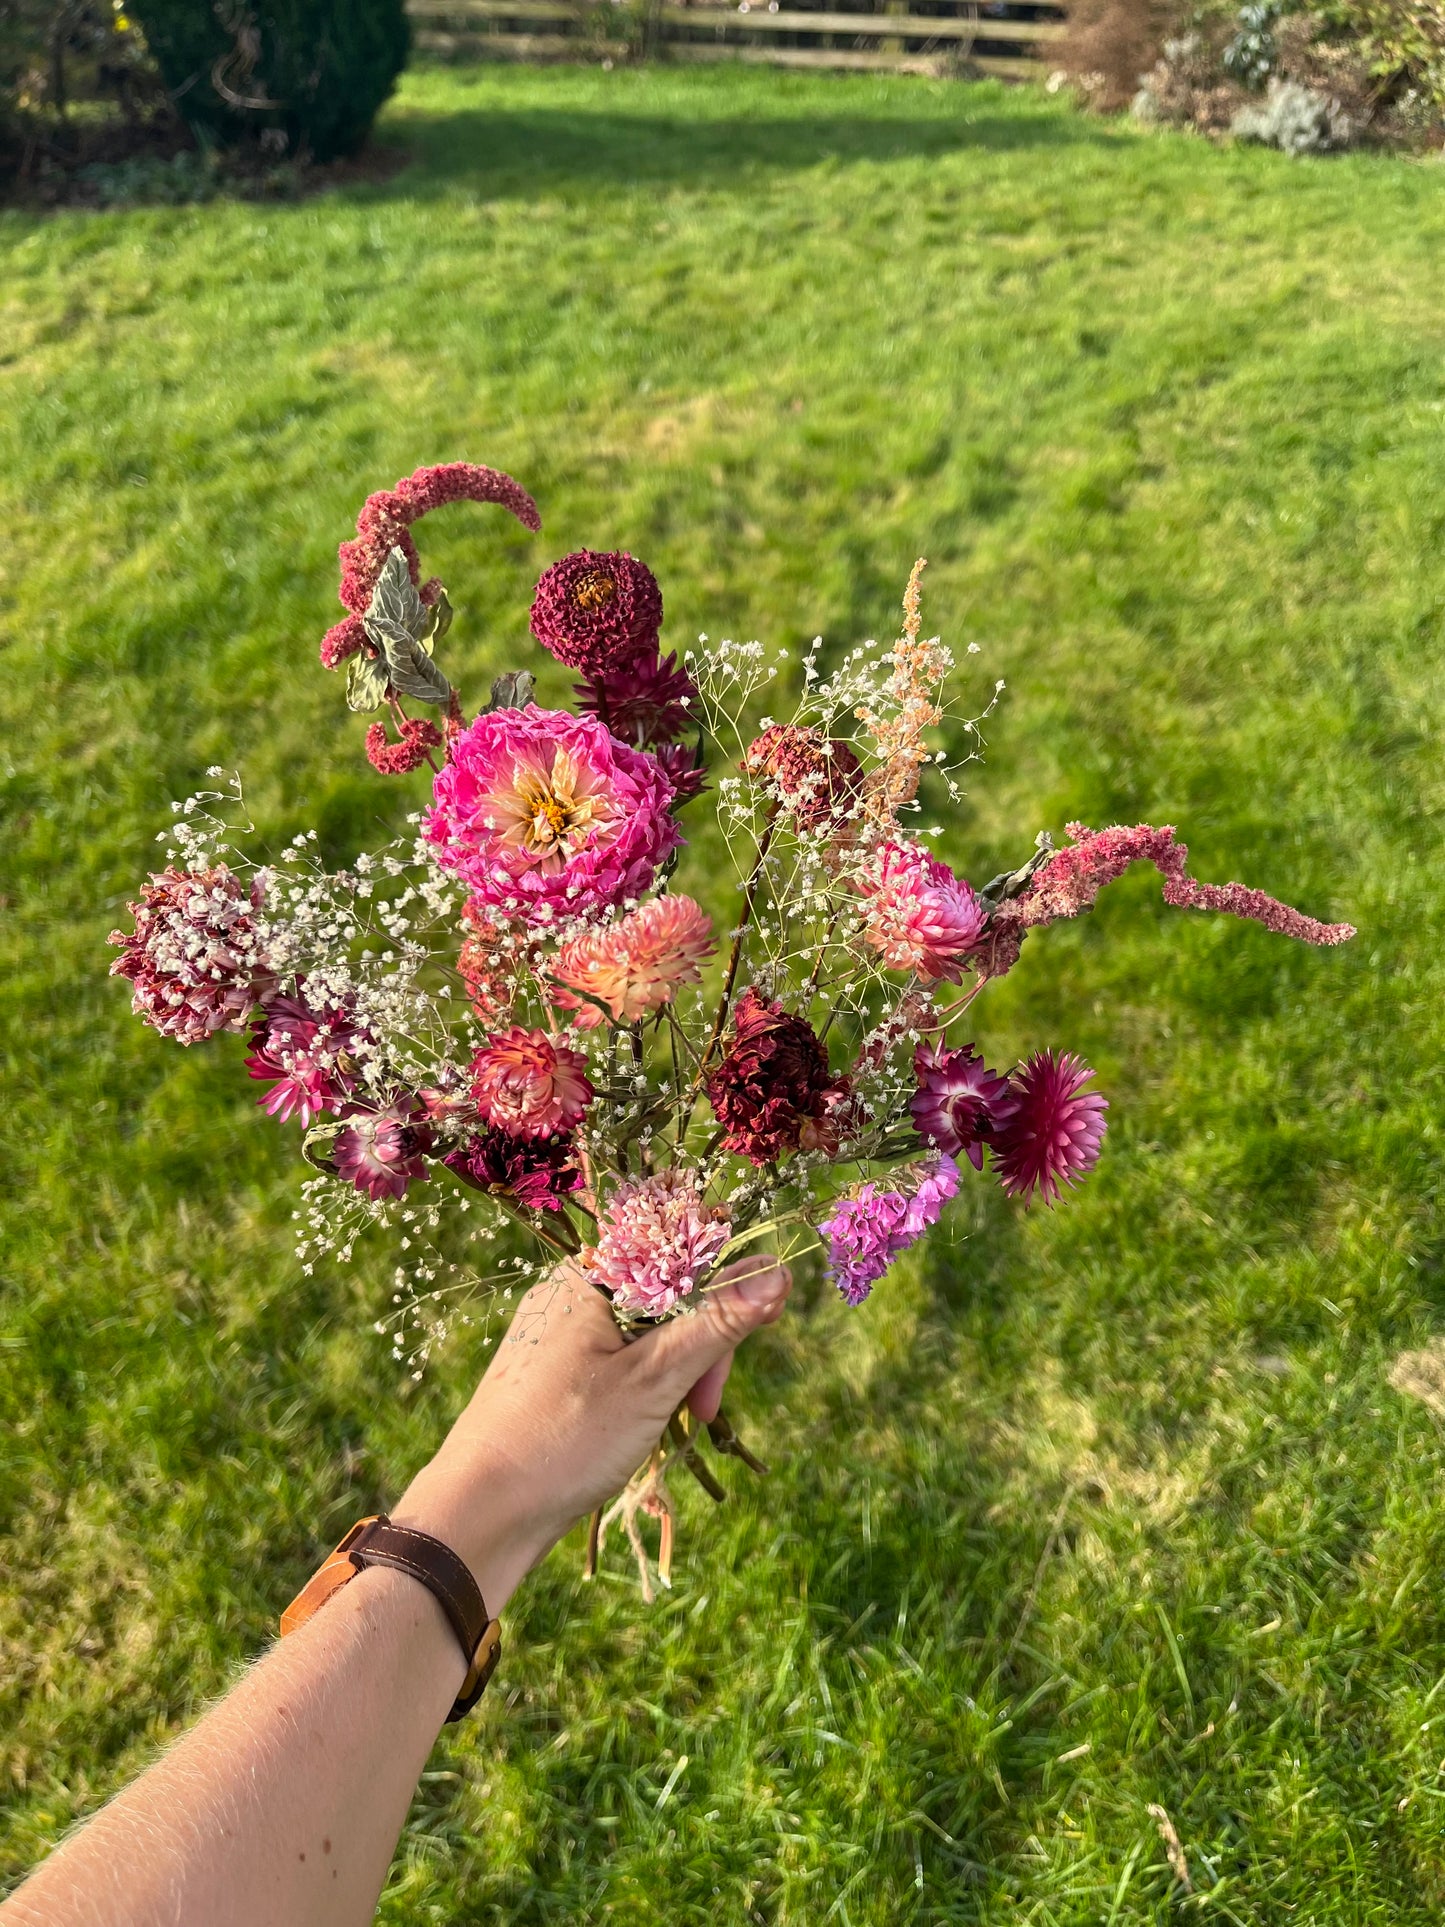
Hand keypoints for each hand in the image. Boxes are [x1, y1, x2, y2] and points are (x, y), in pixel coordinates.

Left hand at [392, 1257, 792, 1612]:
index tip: (758, 1329)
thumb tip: (779, 1272)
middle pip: (668, 1292)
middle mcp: (572, 1289)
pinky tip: (645, 1424)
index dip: (728, 1287)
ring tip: (676, 1423)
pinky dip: (646, 1385)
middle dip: (701, 1344)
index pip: (683, 1251)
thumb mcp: (656, 1379)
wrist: (480, 1512)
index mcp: (591, 1274)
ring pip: (647, 1330)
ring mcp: (559, 1329)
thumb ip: (718, 1322)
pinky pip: (620, 1356)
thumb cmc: (566, 1438)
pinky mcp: (555, 1367)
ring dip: (676, 1371)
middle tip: (706, 1408)